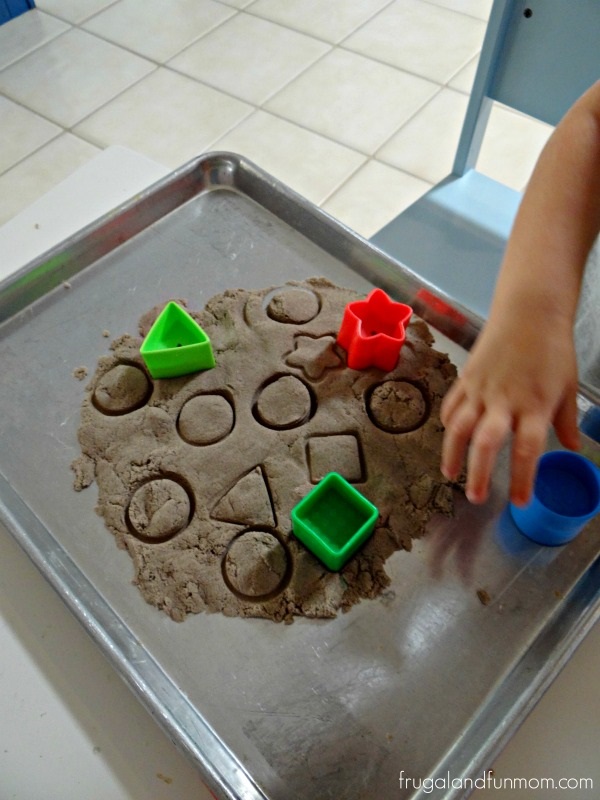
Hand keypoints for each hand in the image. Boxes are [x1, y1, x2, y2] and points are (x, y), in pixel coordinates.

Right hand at [440, 311, 579, 505]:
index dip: (521, 479)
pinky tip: (450, 437)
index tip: (519, 501)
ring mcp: (482, 389)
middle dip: (478, 474)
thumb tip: (573, 448)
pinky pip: (452, 406)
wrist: (529, 311)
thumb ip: (566, 421)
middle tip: (476, 497)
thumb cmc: (553, 348)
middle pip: (486, 443)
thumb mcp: (567, 386)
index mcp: (534, 406)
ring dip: (452, 453)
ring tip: (449, 474)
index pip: (527, 450)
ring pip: (459, 428)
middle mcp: (505, 401)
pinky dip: (449, 425)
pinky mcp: (467, 378)